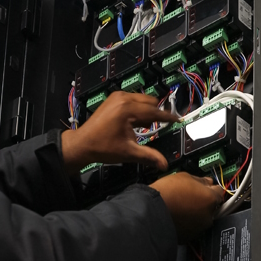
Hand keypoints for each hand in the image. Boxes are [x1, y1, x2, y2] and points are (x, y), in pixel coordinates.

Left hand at [61, 91, 177, 173]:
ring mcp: (117, 96)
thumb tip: (165, 164)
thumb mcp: (128, 153)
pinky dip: (138, 108)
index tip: (177, 120)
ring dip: (146, 110)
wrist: (82, 144)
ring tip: (144, 127)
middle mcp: (123, 98)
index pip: (154, 111)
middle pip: (150, 102)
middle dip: (156, 114)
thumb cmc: (102, 147)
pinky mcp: (113, 98)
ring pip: (142, 99)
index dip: (167, 117)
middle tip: (159, 127)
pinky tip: (135, 122)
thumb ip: (149, 156)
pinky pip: (133, 99)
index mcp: (127, 109)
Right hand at [149, 173, 224, 242]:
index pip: (220, 191)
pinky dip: (188, 222)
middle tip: (192, 196)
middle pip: (212, 206)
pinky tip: (178, 215)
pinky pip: (193, 227)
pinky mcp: (189, 237)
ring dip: (196, 212)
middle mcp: (209, 215)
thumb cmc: (165, 194)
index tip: (208, 187)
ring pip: (203, 218)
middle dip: (205, 201)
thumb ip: (200, 180)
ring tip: (182, 206)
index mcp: (210, 199)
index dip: (212, 188)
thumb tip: (206, 181)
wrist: (151, 213)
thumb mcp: (183, 176)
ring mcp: (199, 228)